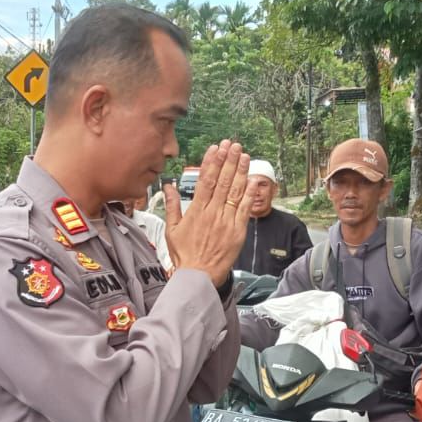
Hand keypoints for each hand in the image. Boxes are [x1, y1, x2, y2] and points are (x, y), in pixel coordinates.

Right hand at [163, 141, 250, 287]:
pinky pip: (245, 208)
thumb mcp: (171, 230)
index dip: (212, 162)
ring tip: (244, 154)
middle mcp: (212, 213)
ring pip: (234, 191)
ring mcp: (226, 221)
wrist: (199, 276)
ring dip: (240, 171)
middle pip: (222, 181)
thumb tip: (168, 186)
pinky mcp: (238, 230)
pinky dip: (249, 193)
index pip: (205, 180)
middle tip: (233, 144)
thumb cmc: (184, 255)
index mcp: (196, 211)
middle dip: (228, 160)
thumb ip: (171, 206)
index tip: (216, 148)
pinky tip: (252, 179)